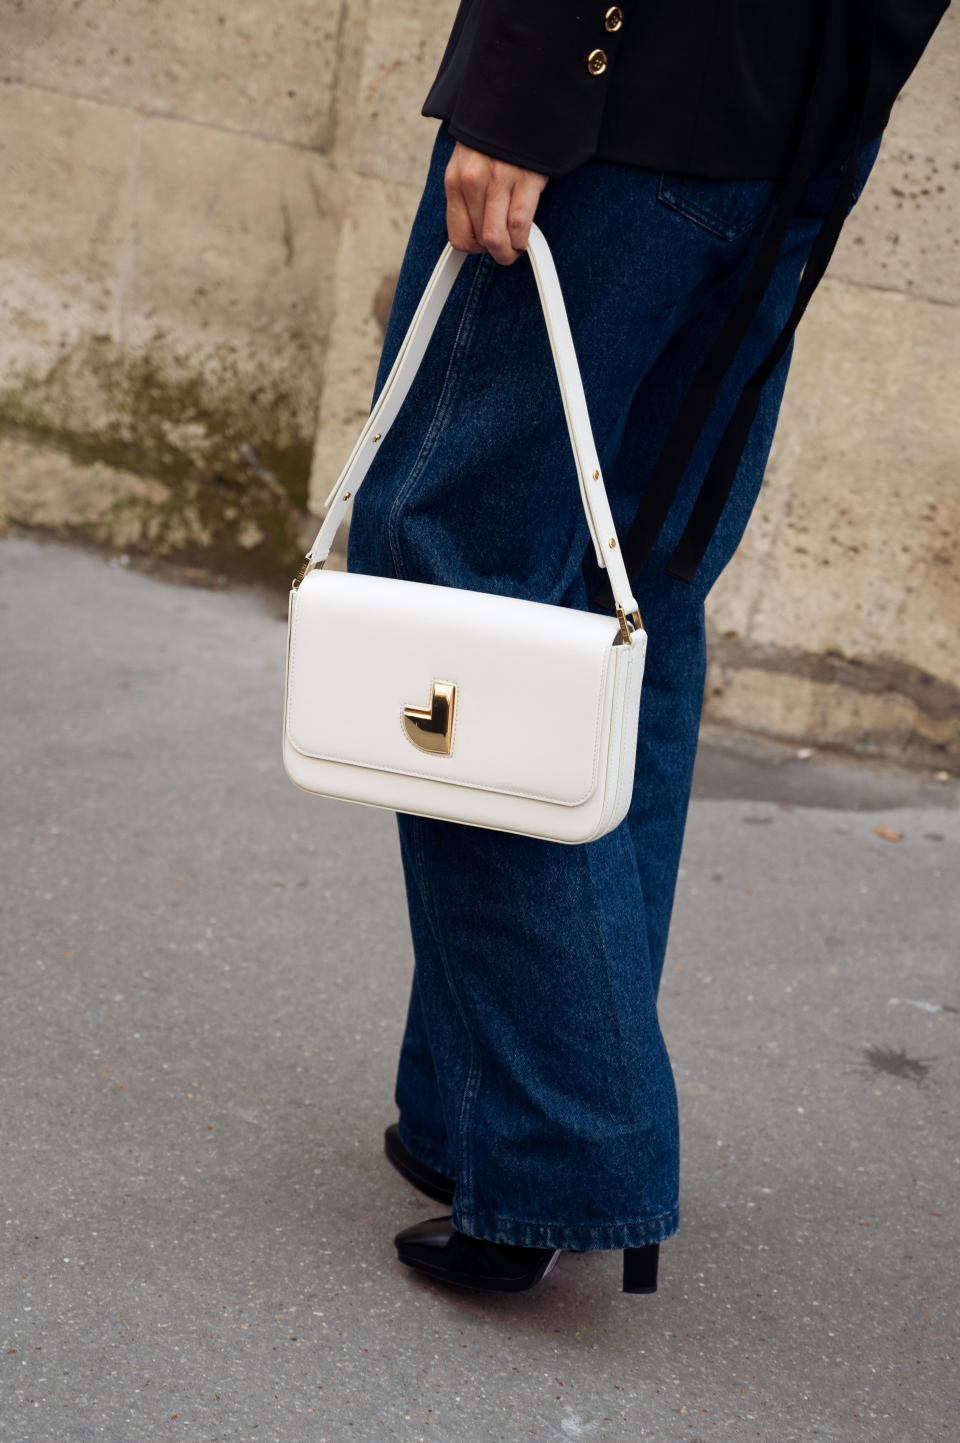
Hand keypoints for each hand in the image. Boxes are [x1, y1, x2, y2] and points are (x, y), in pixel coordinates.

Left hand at [444, 142, 548, 264]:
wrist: (518, 101)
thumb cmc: (495, 140)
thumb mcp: (468, 165)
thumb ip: (468, 197)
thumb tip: (476, 233)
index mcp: (455, 180)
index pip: (458, 236)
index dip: (474, 249)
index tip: (486, 246)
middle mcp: (473, 181)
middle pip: (480, 240)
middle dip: (496, 251)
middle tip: (506, 247)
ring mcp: (498, 180)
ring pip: (498, 239)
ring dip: (510, 250)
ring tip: (517, 244)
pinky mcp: (524, 179)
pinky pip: (519, 226)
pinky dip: (523, 239)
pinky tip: (526, 235)